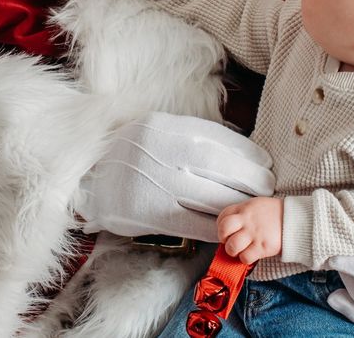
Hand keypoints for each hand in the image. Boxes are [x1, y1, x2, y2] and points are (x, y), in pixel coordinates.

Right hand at [75, 112, 274, 241]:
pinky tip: (226, 225)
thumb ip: (186, 136)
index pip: (215, 139)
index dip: (245, 154)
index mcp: (163, 128)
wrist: (86, 177)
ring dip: (237, 203)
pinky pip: (191, 220)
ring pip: (209, 195)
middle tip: (267, 187)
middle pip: (218, 167)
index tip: (264, 163)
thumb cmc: (126, 154)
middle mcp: (160, 152)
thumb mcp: (153, 133)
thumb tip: (232, 148)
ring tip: (252, 207)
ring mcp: (154, 181)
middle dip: (249, 179)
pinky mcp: (148, 210)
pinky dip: (213, 224)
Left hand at [217, 197, 281, 263]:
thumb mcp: (255, 205)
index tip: (226, 232)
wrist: (295, 219)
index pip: (222, 217)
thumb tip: (232, 227)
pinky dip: (245, 259)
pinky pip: (245, 257)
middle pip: (223, 230)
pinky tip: (250, 255)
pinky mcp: (263, 247)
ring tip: (239, 251)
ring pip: (232, 246)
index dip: (220, 227)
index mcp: (244, 209)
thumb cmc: (274, 213)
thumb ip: (242, 213)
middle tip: (230, 242)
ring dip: (233, 251)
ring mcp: (254, 234)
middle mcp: (247, 221)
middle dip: (223, 239)